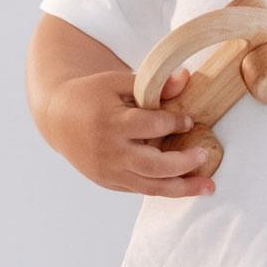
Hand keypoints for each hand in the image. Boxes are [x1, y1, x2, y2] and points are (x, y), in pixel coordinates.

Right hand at [45, 65, 214, 194]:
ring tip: (209, 187)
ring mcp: (109, 170)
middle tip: (205, 154)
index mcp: (111, 121)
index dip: (174, 122)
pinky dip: (165, 189)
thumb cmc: (92, 95)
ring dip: (183, 188)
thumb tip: (186, 77)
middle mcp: (110, 151)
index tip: (188, 120)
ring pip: (151, 186)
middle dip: (184, 163)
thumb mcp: (118, 82)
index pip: (151, 126)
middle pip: (154, 165)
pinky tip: (185, 186)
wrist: (57, 118)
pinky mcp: (109, 182)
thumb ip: (153, 84)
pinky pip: (142, 189)